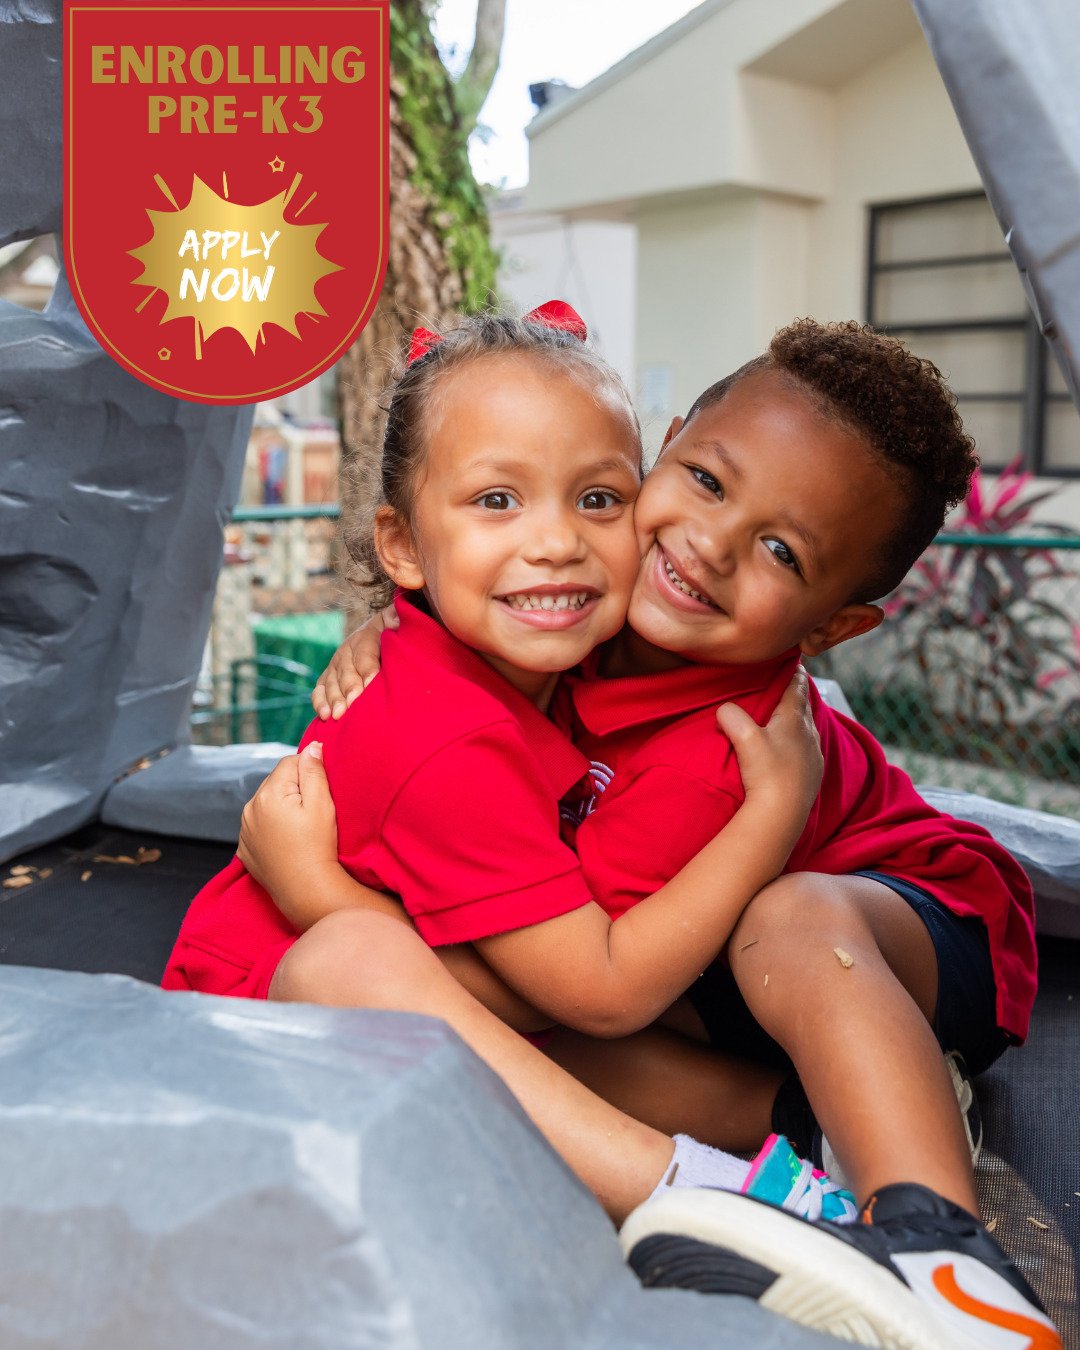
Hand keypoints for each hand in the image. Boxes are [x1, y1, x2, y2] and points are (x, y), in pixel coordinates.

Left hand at [237, 743, 339, 906]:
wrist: (306, 890)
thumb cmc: (318, 846)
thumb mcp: (322, 804)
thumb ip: (314, 771)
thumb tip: (312, 746)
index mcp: (269, 793)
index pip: (289, 762)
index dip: (308, 772)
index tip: (320, 792)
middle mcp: (249, 808)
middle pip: (275, 782)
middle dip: (292, 789)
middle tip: (312, 811)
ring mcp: (244, 830)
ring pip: (265, 804)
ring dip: (280, 807)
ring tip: (299, 828)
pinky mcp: (244, 849)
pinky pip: (258, 827)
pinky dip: (270, 828)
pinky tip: (287, 841)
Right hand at [312, 603, 398, 718]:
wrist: (379, 634)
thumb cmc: (393, 633)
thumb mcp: (396, 621)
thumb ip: (397, 619)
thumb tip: (397, 619)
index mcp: (364, 636)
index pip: (365, 655)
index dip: (367, 670)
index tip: (371, 685)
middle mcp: (346, 651)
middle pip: (346, 672)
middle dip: (349, 689)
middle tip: (353, 704)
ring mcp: (335, 666)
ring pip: (331, 683)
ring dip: (334, 699)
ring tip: (338, 715)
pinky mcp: (327, 679)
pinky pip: (319, 691)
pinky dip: (320, 703)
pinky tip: (325, 716)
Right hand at [717, 669, 822, 821]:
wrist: (782, 814)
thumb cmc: (765, 773)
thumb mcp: (744, 738)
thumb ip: (732, 716)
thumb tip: (724, 708)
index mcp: (793, 719)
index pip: (796, 687)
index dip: (794, 673)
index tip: (792, 662)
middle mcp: (808, 733)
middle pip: (803, 705)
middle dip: (795, 693)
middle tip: (788, 684)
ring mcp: (813, 754)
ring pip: (806, 728)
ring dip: (797, 719)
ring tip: (786, 716)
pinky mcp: (813, 774)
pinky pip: (807, 749)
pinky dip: (798, 742)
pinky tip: (790, 749)